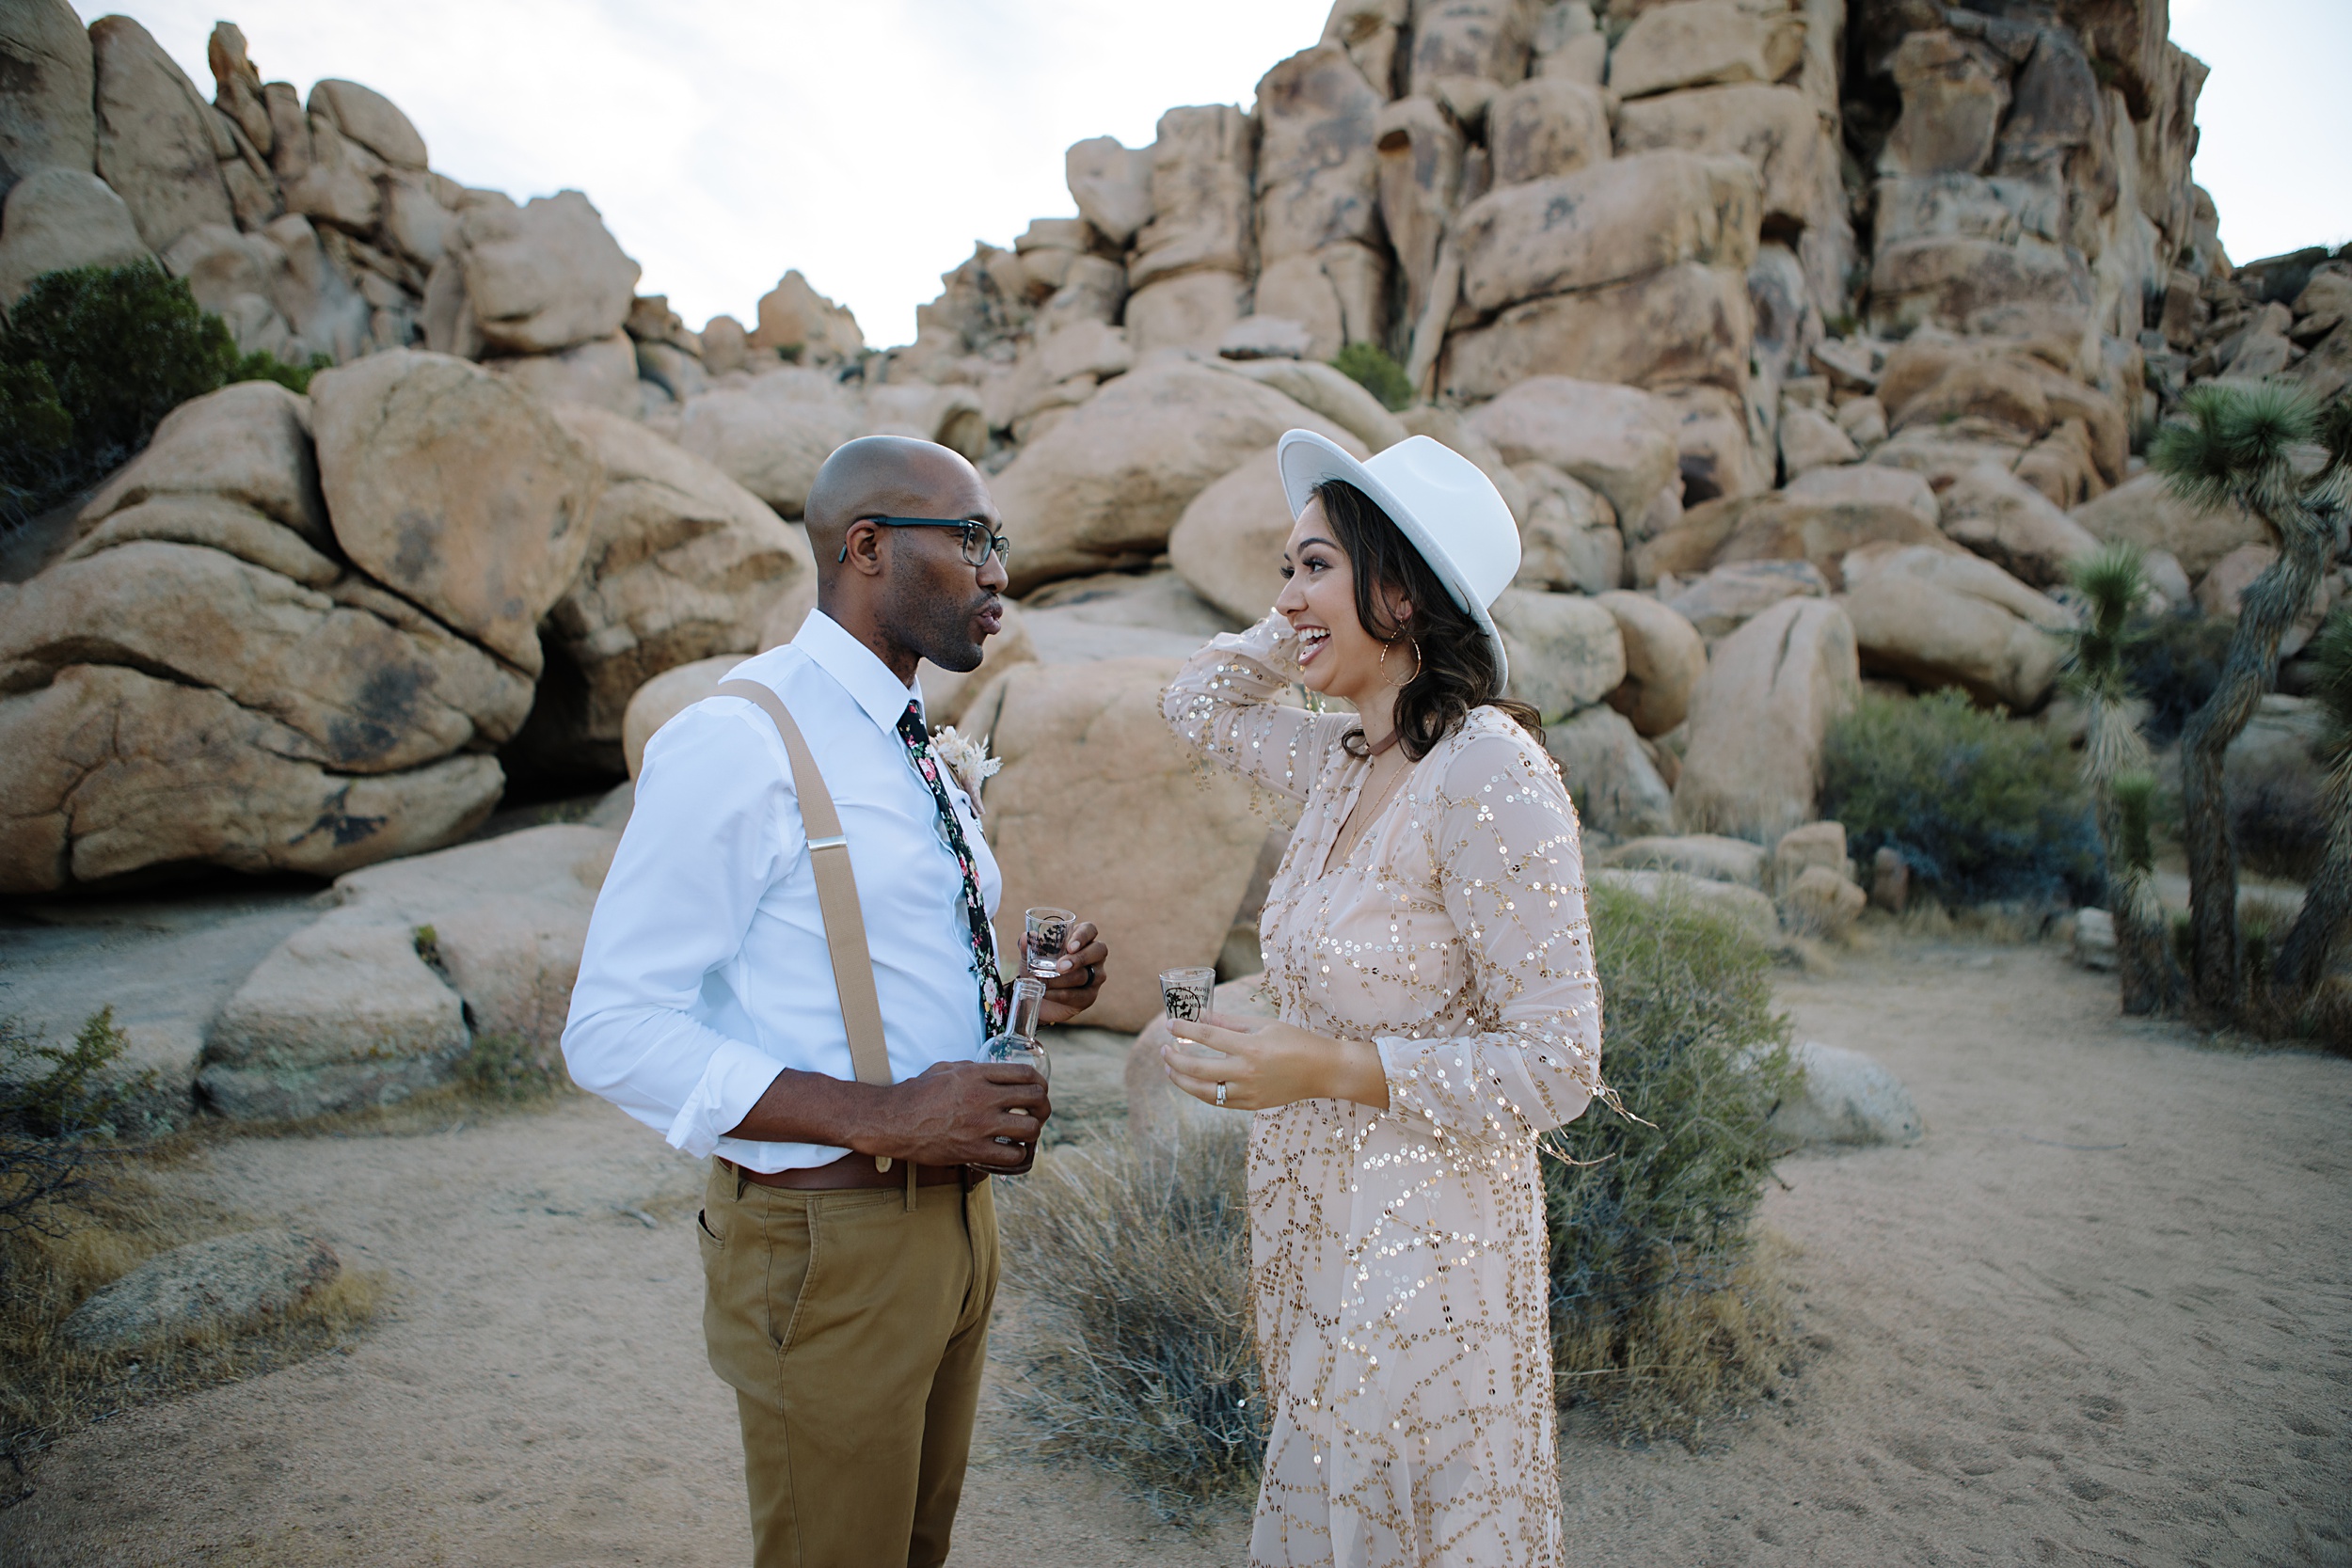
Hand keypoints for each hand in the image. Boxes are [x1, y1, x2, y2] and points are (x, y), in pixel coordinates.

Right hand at [871, 1059, 1051, 1171]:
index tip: (1040, 1090)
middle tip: (1039, 1112)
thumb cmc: (917, 1093)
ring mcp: (981, 1125)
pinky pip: (1013, 1155)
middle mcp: (984, 1098)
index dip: (1041, 1083)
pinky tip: (1011, 1151)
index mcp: (978, 1075)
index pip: (1026, 1074)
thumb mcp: (946, 1069)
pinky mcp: (974, 1150)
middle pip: (1035, 1099)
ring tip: (1027, 1133)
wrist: (894, 1121)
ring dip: (1033, 1131)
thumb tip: (992, 1073)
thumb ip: (973, 1069)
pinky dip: (1018, 1154)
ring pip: (1030, 1128)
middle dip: (1043, 1106)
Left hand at [1036, 920, 1106, 1025]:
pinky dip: (1061, 995)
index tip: (1070, 947)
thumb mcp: (1031, 957)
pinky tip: (1047, 993)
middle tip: (1059, 967)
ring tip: (1044, 982)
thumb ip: (1029, 946)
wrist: (1036, 997)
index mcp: (1081, 939)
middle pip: (1098, 950)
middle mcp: (1093, 955)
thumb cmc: (1039, 969)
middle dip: (1079, 959)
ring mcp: (1095, 976)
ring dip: (1062, 980)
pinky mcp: (1090, 996)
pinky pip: (1080, 995)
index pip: (1090, 930)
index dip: (1083, 936)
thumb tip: (1026, 937)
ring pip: (1086, 975)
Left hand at [1162, 1011, 1389, 1111]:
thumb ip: (1229, 1023)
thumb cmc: (1295, 1041)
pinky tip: (1193, 1083)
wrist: (1322, 1070)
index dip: (1184, 1029)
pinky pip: (1219, 1102)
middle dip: (1174, 1060)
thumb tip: (1201, 1017)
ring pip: (1204, 1091)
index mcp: (1250, 1047)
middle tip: (1164, 1051)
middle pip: (1197, 1068)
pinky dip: (1202, 1092)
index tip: (1169, 1024)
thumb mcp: (1263, 1025)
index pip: (1207, 1036)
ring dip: (1182, 1080)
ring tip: (1171, 1070)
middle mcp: (1246, 1072)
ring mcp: (1248, 1092)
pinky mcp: (1252, 1105)